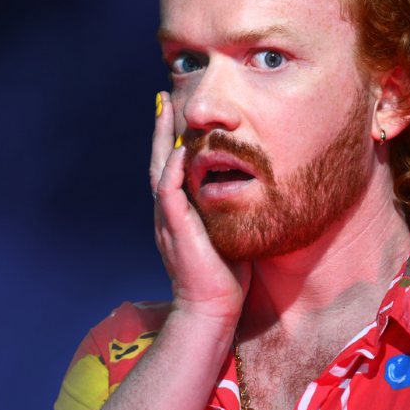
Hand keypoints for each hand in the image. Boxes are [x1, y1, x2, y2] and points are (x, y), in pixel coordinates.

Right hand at [150, 92, 249, 322]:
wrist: (211, 310)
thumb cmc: (225, 278)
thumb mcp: (226, 235)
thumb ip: (227, 213)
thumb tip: (249, 193)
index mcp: (179, 214)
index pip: (172, 169)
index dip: (173, 142)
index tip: (177, 115)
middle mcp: (168, 213)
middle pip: (159, 161)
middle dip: (161, 129)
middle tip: (162, 99)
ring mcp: (168, 220)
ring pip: (160, 169)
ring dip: (162, 138)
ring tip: (165, 110)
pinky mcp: (175, 229)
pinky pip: (168, 192)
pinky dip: (173, 168)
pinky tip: (182, 148)